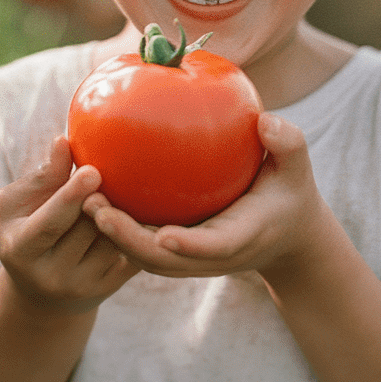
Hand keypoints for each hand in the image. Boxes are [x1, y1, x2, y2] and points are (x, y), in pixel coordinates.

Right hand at [0, 135, 138, 315]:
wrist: (38, 292)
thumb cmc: (23, 229)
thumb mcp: (14, 205)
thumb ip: (43, 176)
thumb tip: (63, 142)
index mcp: (20, 250)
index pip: (49, 224)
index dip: (71, 197)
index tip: (93, 171)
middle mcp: (51, 275)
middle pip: (89, 226)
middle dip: (102, 196)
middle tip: (113, 170)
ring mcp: (84, 285)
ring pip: (115, 237)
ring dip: (123, 208)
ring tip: (130, 183)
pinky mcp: (111, 286)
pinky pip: (134, 249)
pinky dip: (141, 226)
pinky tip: (150, 205)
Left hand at [81, 113, 325, 278]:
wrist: (285, 234)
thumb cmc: (289, 192)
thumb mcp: (297, 168)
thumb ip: (287, 144)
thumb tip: (265, 121)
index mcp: (241, 238)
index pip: (214, 247)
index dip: (189, 245)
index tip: (166, 235)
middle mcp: (210, 255)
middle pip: (164, 260)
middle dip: (128, 241)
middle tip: (96, 208)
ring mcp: (190, 258)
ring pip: (145, 257)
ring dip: (113, 237)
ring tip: (83, 201)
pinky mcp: (177, 251)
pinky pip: (142, 243)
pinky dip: (117, 228)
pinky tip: (92, 193)